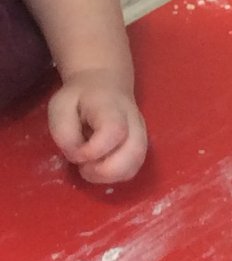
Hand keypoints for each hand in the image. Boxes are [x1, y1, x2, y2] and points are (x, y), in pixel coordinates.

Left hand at [47, 69, 146, 183]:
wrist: (105, 85)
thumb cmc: (79, 97)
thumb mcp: (60, 106)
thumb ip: (65, 132)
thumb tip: (77, 156)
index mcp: (112, 108)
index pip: (114, 132)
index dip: (93, 150)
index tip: (75, 153)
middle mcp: (134, 123)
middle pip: (134, 153)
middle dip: (106, 171)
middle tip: (84, 168)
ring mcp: (141, 135)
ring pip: (136, 164)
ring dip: (111, 176)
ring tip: (90, 169)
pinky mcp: (141, 146)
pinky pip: (134, 168)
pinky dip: (116, 175)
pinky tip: (100, 168)